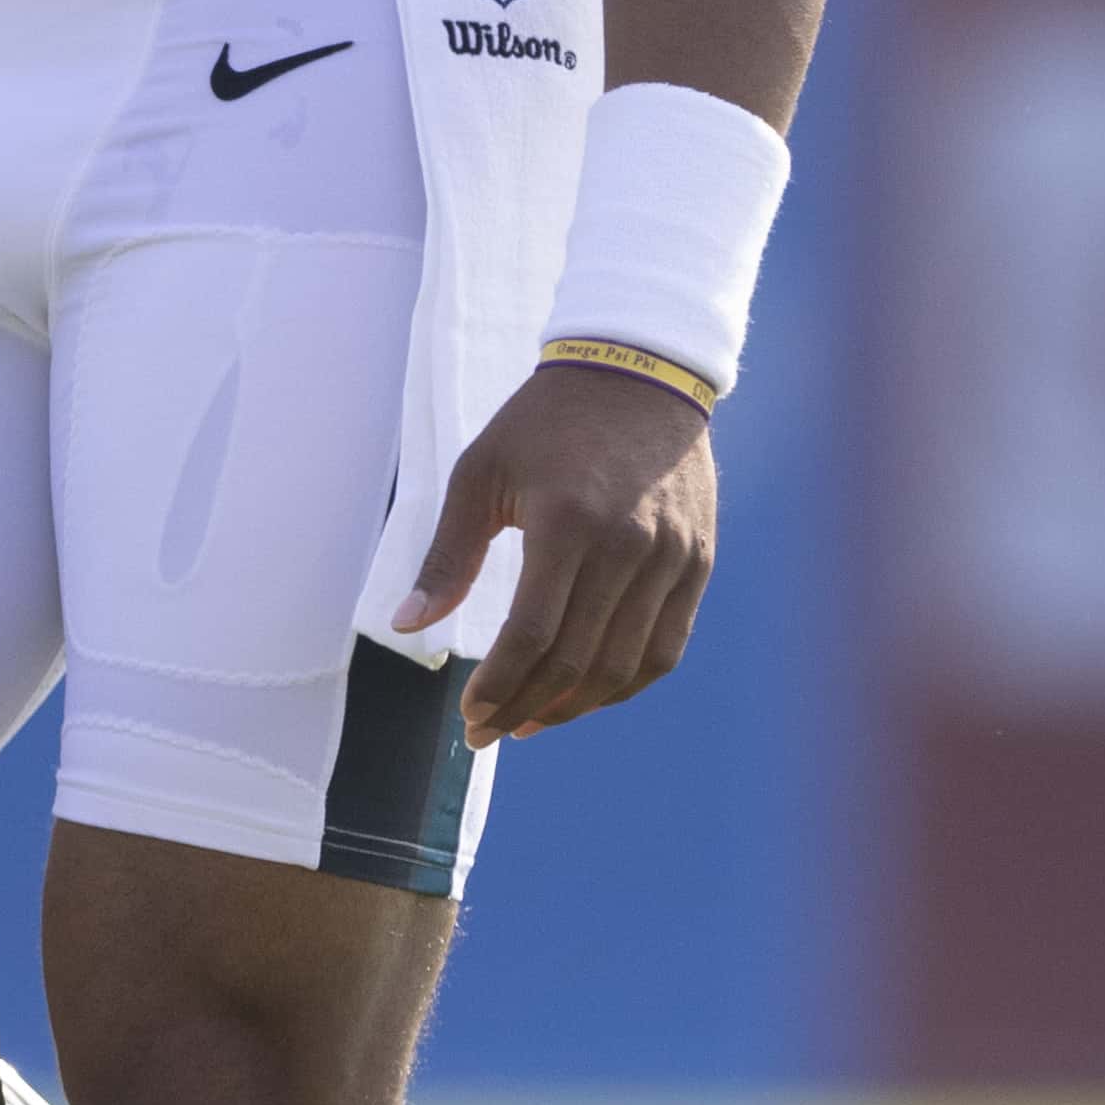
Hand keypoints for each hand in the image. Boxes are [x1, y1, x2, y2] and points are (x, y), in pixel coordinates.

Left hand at [394, 360, 716, 746]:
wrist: (638, 371)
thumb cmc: (544, 422)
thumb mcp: (480, 473)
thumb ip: (447, 556)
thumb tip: (406, 626)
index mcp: (567, 522)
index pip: (533, 636)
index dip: (498, 687)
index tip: (470, 715)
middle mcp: (627, 546)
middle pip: (577, 663)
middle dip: (525, 710)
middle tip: (489, 733)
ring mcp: (672, 557)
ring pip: (624, 666)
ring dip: (574, 708)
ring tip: (531, 721)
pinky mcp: (698, 560)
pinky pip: (665, 647)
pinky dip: (625, 683)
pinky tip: (588, 694)